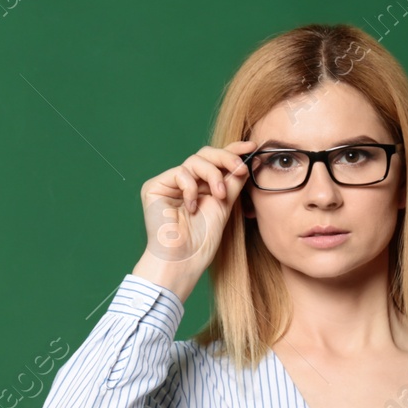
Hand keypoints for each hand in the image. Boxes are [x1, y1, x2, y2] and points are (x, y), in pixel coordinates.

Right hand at [137, 140, 254, 291]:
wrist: (183, 260)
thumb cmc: (201, 241)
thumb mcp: (224, 206)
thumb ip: (232, 182)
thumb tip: (247, 160)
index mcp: (199, 187)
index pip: (215, 161)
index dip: (232, 151)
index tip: (253, 146)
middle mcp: (183, 183)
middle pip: (205, 154)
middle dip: (225, 159)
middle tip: (240, 169)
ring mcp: (168, 184)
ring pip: (195, 160)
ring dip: (213, 175)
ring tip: (219, 196)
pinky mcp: (154, 187)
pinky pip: (180, 172)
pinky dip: (191, 188)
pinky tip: (192, 207)